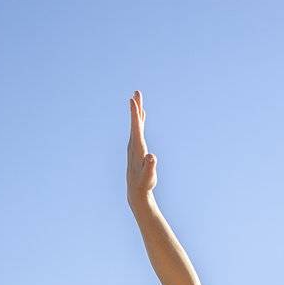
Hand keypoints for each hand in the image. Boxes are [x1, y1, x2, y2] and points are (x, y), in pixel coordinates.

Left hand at [127, 89, 157, 210]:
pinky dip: (139, 121)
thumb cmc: (144, 184)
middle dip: (135, 108)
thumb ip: (150, 166)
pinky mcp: (137, 148)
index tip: (132, 100)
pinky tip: (141, 115)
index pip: (136, 128)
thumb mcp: (148, 177)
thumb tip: (151, 157)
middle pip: (135, 123)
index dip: (134, 114)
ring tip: (137, 99)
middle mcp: (133, 145)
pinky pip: (138, 130)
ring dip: (137, 112)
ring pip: (136, 125)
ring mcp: (134, 146)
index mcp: (137, 148)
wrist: (136, 191)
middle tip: (136, 92)